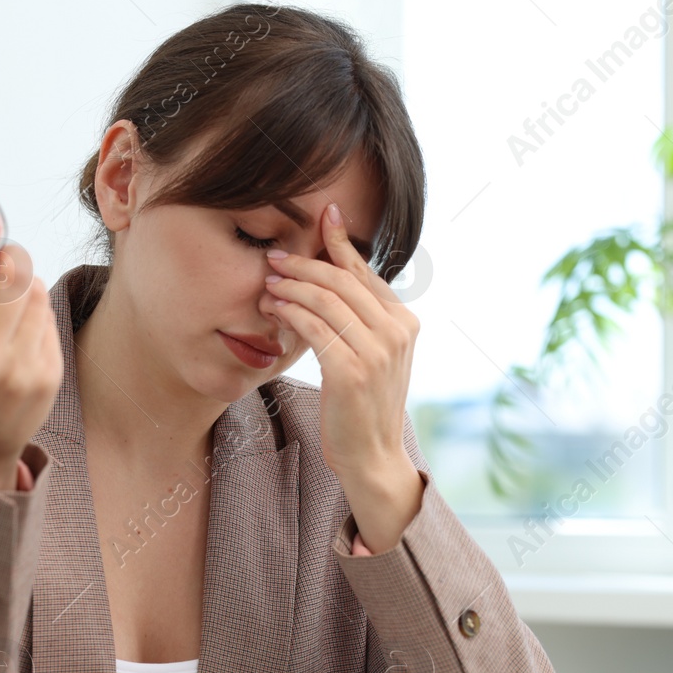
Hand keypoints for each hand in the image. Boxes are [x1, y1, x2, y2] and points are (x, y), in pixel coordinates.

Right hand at [0, 214, 61, 490]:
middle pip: (10, 275)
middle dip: (10, 259)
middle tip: (4, 264)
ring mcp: (20, 369)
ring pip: (35, 294)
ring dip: (25, 286)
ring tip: (10, 305)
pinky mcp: (48, 378)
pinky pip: (49, 325)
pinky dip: (36, 319)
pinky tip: (21, 338)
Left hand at [261, 202, 422, 551]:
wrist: (372, 457)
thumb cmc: (363, 406)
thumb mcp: (371, 356)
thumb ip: (362, 319)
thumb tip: (334, 277)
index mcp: (405, 322)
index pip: (366, 272)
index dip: (341, 241)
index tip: (323, 215)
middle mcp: (397, 331)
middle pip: (342, 280)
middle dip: (304, 262)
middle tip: (275, 257)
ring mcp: (377, 351)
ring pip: (326, 299)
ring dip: (291, 285)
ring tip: (267, 281)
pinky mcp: (352, 371)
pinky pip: (315, 327)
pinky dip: (290, 311)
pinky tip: (273, 307)